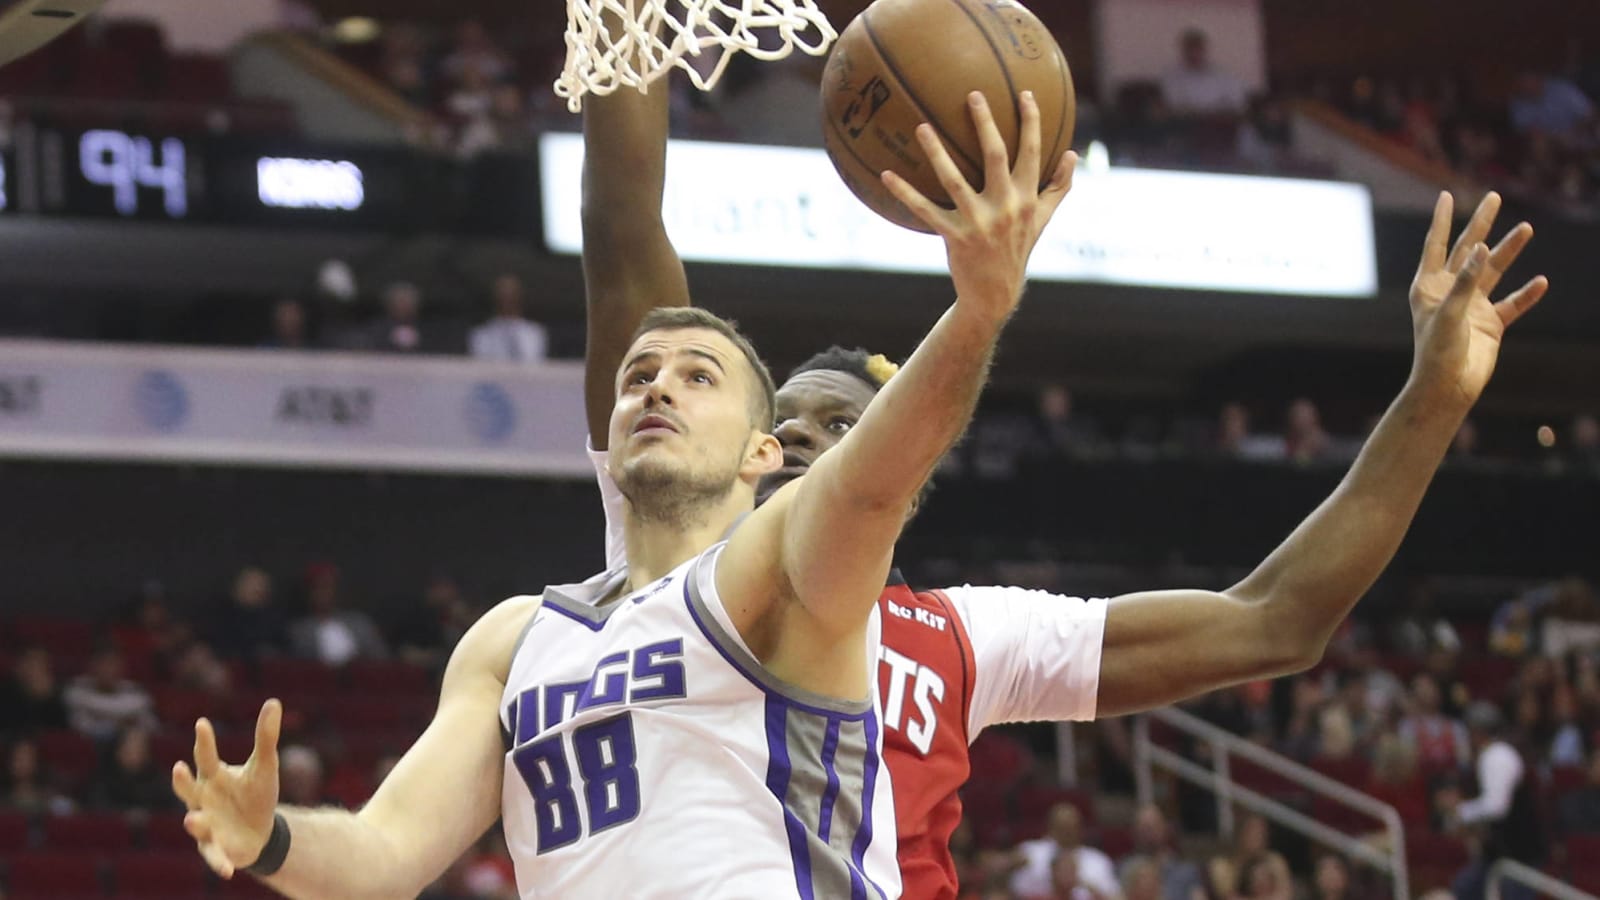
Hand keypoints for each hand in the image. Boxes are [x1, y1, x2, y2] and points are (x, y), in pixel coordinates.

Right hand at [171, 700, 282, 877]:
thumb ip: (266, 736)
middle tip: (180, 768)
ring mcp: (206, 824)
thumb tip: (273, 702)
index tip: (202, 723)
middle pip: (188, 789)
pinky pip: (214, 856)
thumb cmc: (255, 793)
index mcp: (213, 776)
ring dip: (195, 821)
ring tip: (194, 818)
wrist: (260, 829)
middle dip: (182, 781)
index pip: (206, 756)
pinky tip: (227, 871)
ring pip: (196, 823)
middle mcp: (203, 799)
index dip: (204, 741)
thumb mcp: (265, 765)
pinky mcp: (215, 848)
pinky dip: (218, 863)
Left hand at [883, 90, 1075, 324]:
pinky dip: (904, 192)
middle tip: (972, 95)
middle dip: (985, 123)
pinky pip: (924, 209)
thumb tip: (1073, 154)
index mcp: (1027, 198)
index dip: (1031, 122)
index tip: (1023, 94)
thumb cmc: (1018, 248)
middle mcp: (1005, 207)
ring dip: (936, 151)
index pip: (1032, 153)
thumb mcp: (1042, 219)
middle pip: (995, 156)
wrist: (996, 292)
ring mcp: (978, 222)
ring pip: (954, 179)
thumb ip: (1058, 187)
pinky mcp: (954, 236)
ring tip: (921, 126)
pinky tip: (886, 173)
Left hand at [1408, 191, 1547, 409]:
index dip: (1441, 221)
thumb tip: (1480, 248)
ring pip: (1493, 272)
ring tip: (1526, 228)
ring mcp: (1472, 307)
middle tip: (1493, 198)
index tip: (1445, 195)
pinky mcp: (1491, 324)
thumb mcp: (1449, 314)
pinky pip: (1512, 304)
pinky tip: (1540, 282)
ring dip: (1509, 251)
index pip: (1435, 246)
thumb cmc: (1438, 352)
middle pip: (1468, 250)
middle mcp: (1451, 292)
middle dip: (1481, 224)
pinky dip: (1526, 294)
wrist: (1449, 387)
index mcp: (1430, 287)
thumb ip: (1465, 281)